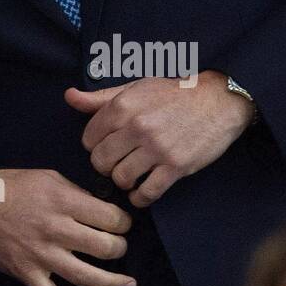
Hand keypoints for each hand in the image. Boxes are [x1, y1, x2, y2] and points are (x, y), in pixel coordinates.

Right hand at [0, 166, 133, 285]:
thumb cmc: (7, 187)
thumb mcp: (46, 177)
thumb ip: (74, 193)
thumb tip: (99, 208)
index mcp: (60, 201)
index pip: (109, 217)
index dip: (123, 221)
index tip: (122, 223)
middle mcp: (54, 229)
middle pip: (104, 247)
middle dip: (120, 248)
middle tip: (119, 246)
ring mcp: (41, 254)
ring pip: (86, 276)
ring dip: (112, 282)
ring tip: (127, 284)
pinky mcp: (28, 273)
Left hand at [66, 71, 254, 208]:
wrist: (216, 100)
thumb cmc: (172, 93)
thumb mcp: (133, 88)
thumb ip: (99, 98)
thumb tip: (69, 97)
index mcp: (123, 106)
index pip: (89, 138)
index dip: (94, 145)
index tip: (105, 145)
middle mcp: (137, 127)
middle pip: (101, 161)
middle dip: (104, 165)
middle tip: (115, 163)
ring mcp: (157, 149)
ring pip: (121, 178)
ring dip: (122, 181)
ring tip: (129, 174)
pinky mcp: (176, 166)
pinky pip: (147, 193)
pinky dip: (140, 197)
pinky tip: (141, 191)